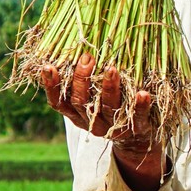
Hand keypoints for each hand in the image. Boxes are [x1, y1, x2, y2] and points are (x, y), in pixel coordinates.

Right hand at [39, 58, 163, 190]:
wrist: (136, 138)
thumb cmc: (109, 108)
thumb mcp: (91, 100)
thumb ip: (82, 83)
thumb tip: (72, 51)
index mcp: (77, 115)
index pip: (58, 102)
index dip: (51, 87)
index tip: (48, 66)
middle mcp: (93, 122)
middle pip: (82, 102)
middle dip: (82, 80)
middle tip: (86, 58)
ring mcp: (114, 127)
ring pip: (108, 107)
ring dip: (109, 88)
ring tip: (111, 68)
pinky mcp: (137, 129)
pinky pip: (138, 117)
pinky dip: (140, 105)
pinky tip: (142, 93)